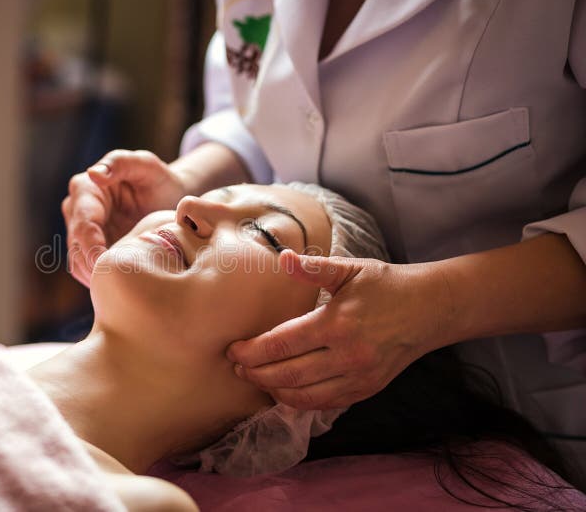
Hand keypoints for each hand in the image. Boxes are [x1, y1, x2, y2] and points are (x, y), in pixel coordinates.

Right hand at [62, 150, 186, 286]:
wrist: (167, 196)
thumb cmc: (157, 178)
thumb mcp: (145, 165)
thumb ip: (121, 164)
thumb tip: (93, 174)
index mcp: (85, 190)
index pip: (82, 225)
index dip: (94, 249)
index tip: (110, 266)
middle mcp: (76, 210)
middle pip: (76, 247)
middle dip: (94, 267)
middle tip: (119, 285)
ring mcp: (80, 230)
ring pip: (77, 261)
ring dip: (94, 277)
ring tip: (121, 288)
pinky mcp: (89, 247)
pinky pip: (86, 268)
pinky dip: (100, 279)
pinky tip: (119, 285)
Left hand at [226, 249, 453, 408]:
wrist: (428, 310)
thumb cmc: (385, 285)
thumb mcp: (349, 269)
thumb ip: (313, 268)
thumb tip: (281, 258)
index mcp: (337, 324)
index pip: (283, 344)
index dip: (253, 351)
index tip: (233, 350)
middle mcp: (347, 356)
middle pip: (288, 374)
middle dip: (256, 373)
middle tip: (236, 367)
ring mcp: (358, 377)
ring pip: (304, 396)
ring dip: (273, 390)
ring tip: (254, 378)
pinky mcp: (366, 390)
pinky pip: (324, 404)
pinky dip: (298, 401)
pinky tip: (282, 390)